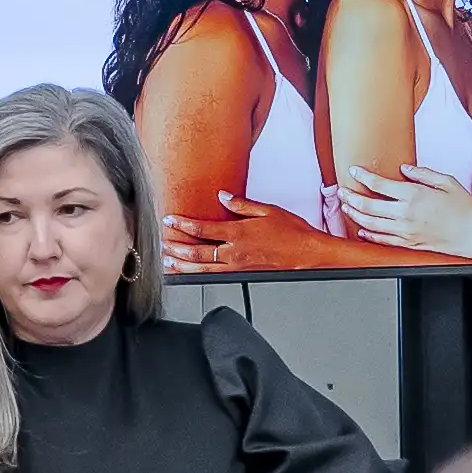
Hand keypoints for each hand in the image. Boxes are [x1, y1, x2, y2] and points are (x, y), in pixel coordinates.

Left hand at [161, 196, 321, 270]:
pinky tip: (191, 274)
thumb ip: (242, 204)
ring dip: (183, 265)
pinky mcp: (244, 276)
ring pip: (203, 268)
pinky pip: (216, 276)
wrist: (310, 255)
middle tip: (161, 243)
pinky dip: (199, 275)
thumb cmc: (293, 233)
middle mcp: (235, 252)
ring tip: (167, 261)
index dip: (183, 225)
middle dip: (176, 247)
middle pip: (197, 252)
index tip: (170, 220)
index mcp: (239, 233)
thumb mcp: (268, 210)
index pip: (203, 229)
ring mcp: (239, 267)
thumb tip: (223, 196)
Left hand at [329, 162, 471, 253]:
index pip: (379, 185)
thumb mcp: (446, 181)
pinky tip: (361, 230)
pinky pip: (382, 240)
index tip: (354, 171)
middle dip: (351, 197)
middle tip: (342, 191)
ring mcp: (406, 231)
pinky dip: (368, 235)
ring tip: (346, 207)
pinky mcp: (409, 243)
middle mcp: (406, 214)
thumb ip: (423, 173)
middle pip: (368, 205)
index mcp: (414, 195)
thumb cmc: (465, 209)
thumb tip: (405, 168)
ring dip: (355, 215)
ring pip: (370, 224)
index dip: (363, 176)